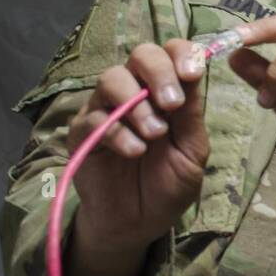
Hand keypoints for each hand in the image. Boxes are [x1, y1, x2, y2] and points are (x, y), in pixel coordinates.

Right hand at [67, 40, 210, 257]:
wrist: (138, 223)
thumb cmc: (168, 184)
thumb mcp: (192, 152)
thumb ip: (191, 116)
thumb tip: (193, 75)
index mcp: (167, 92)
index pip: (172, 53)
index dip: (182, 54)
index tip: (193, 73)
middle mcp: (136, 92)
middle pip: (141, 54)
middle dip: (159, 72)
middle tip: (172, 104)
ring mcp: (106, 109)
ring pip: (111, 79)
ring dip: (137, 104)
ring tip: (155, 134)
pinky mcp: (82, 133)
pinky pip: (93, 118)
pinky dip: (117, 132)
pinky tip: (135, 151)